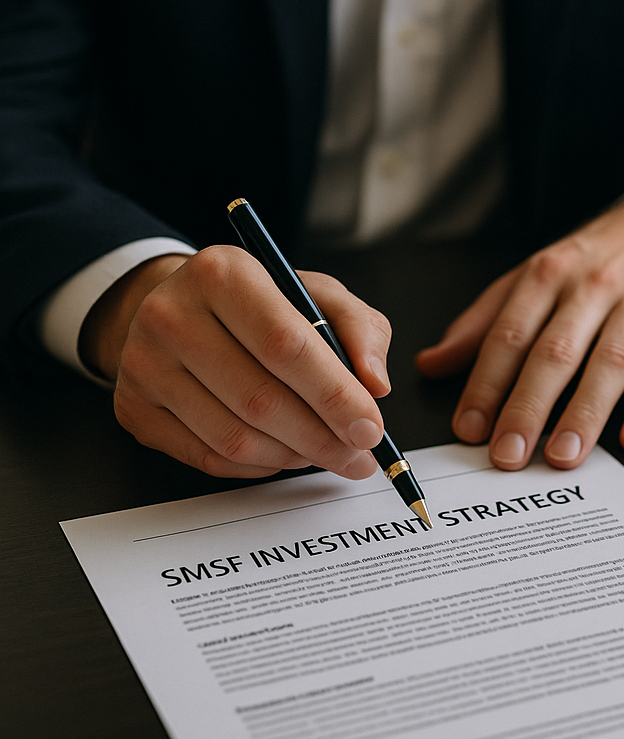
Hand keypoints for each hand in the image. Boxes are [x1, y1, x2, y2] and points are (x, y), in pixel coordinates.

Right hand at [79, 246, 392, 478]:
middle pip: (261, 399)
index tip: (370, 428)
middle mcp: (171, 314)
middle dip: (323, 438)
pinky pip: (209, 458)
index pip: (285, 345)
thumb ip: (360, 330)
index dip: (335, 395)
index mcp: (223, 273)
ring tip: (327, 453)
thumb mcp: (319, 295)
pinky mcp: (133, 409)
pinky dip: (260, 466)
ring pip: (235, 438)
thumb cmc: (261, 305)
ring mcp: (144, 365)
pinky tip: (285, 453)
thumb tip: (375, 384)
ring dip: (295, 456)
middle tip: (360, 456)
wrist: (181, 309)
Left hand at [416, 195, 623, 469]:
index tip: (469, 428)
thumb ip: (483, 324)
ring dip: (584, 414)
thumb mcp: (533, 279)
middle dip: (527, 407)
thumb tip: (430, 364)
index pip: (508, 335)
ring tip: (562, 456)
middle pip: (555, 352)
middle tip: (508, 454)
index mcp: (546, 276)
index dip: (486, 384)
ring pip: (610, 363)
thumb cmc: (594, 262)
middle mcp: (591, 286)